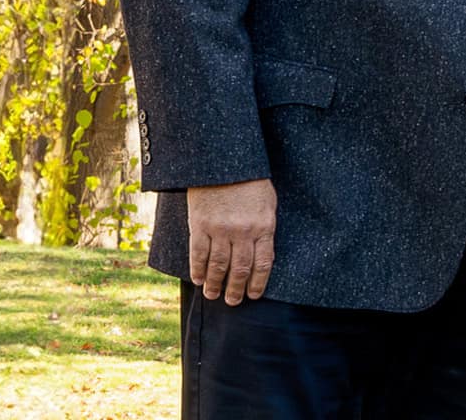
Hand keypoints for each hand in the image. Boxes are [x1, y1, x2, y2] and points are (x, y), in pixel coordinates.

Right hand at [186, 178, 276, 304]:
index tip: (254, 295)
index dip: (258, 282)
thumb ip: (265, 226)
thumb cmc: (250, 181)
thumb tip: (262, 251)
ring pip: (218, 266)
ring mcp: (220, 230)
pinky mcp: (200, 226)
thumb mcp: (268, 203)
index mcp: (264, 226)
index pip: (263, 262)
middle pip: (240, 269)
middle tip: (233, 302)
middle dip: (236, 289)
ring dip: (215, 284)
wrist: (223, 163)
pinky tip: (197, 279)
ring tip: (213, 295)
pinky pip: (198, 254)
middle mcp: (243, 232)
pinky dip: (198, 270)